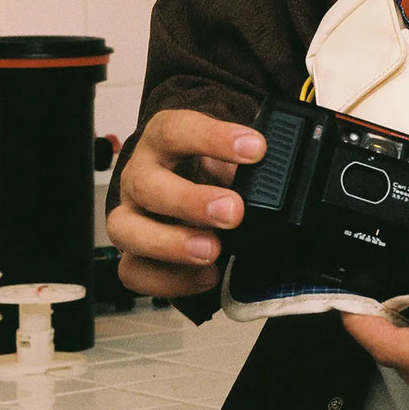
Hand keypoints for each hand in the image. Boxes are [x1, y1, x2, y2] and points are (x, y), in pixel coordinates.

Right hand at [106, 109, 264, 297]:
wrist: (192, 201)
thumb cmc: (210, 175)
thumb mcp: (231, 161)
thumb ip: (251, 169)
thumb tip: (282, 179)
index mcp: (164, 142)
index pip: (177, 130)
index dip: (213, 138)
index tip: (255, 149)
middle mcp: (140, 177)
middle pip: (147, 184)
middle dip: (190, 201)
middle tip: (233, 212)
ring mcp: (130, 217)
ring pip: (126, 229)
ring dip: (170, 243)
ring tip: (212, 251)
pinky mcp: (131, 255)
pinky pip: (134, 272)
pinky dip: (171, 279)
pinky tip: (208, 276)